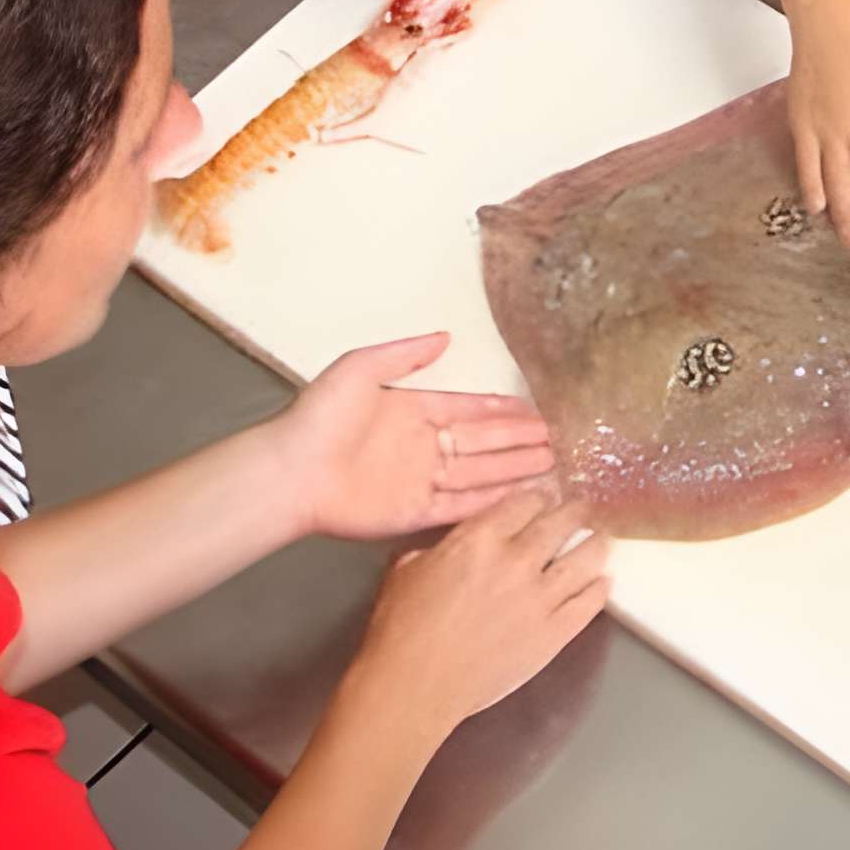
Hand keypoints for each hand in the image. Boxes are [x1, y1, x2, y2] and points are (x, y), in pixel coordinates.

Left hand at [273, 332, 556, 539]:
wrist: (290, 471)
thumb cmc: (320, 417)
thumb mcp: (360, 368)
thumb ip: (404, 354)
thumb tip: (445, 335)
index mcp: (414, 410)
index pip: (471, 410)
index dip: (505, 412)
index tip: (538, 412)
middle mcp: (424, 446)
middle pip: (484, 443)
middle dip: (521, 441)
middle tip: (559, 441)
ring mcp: (421, 481)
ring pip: (480, 475)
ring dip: (514, 471)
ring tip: (553, 467)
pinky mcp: (414, 514)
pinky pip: (460, 507)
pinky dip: (490, 503)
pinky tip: (519, 498)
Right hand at [354, 489, 609, 731]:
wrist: (415, 685)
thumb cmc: (402, 628)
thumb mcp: (408, 569)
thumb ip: (441, 549)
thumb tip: (453, 549)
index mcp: (480, 538)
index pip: (525, 501)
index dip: (538, 497)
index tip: (545, 498)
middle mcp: (518, 560)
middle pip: (561, 522)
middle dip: (575, 511)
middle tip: (583, 509)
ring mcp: (541, 598)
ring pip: (586, 558)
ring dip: (597, 544)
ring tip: (602, 539)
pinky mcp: (554, 634)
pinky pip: (588, 604)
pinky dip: (599, 589)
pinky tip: (604, 582)